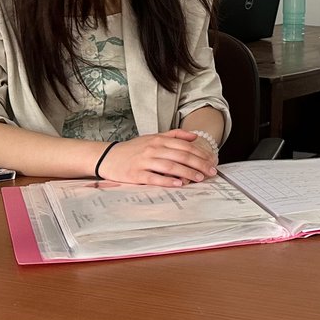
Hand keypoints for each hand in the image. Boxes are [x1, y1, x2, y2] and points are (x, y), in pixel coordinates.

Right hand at [97, 129, 217, 186]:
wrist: (108, 156)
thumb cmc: (133, 149)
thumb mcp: (153, 137)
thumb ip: (174, 135)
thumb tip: (194, 136)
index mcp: (159, 139)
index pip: (185, 146)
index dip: (200, 154)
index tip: (211, 161)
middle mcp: (153, 148)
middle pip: (181, 155)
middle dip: (199, 164)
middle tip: (211, 172)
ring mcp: (144, 161)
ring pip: (171, 166)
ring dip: (187, 173)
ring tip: (199, 178)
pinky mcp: (136, 174)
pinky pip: (154, 178)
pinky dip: (168, 181)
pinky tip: (179, 184)